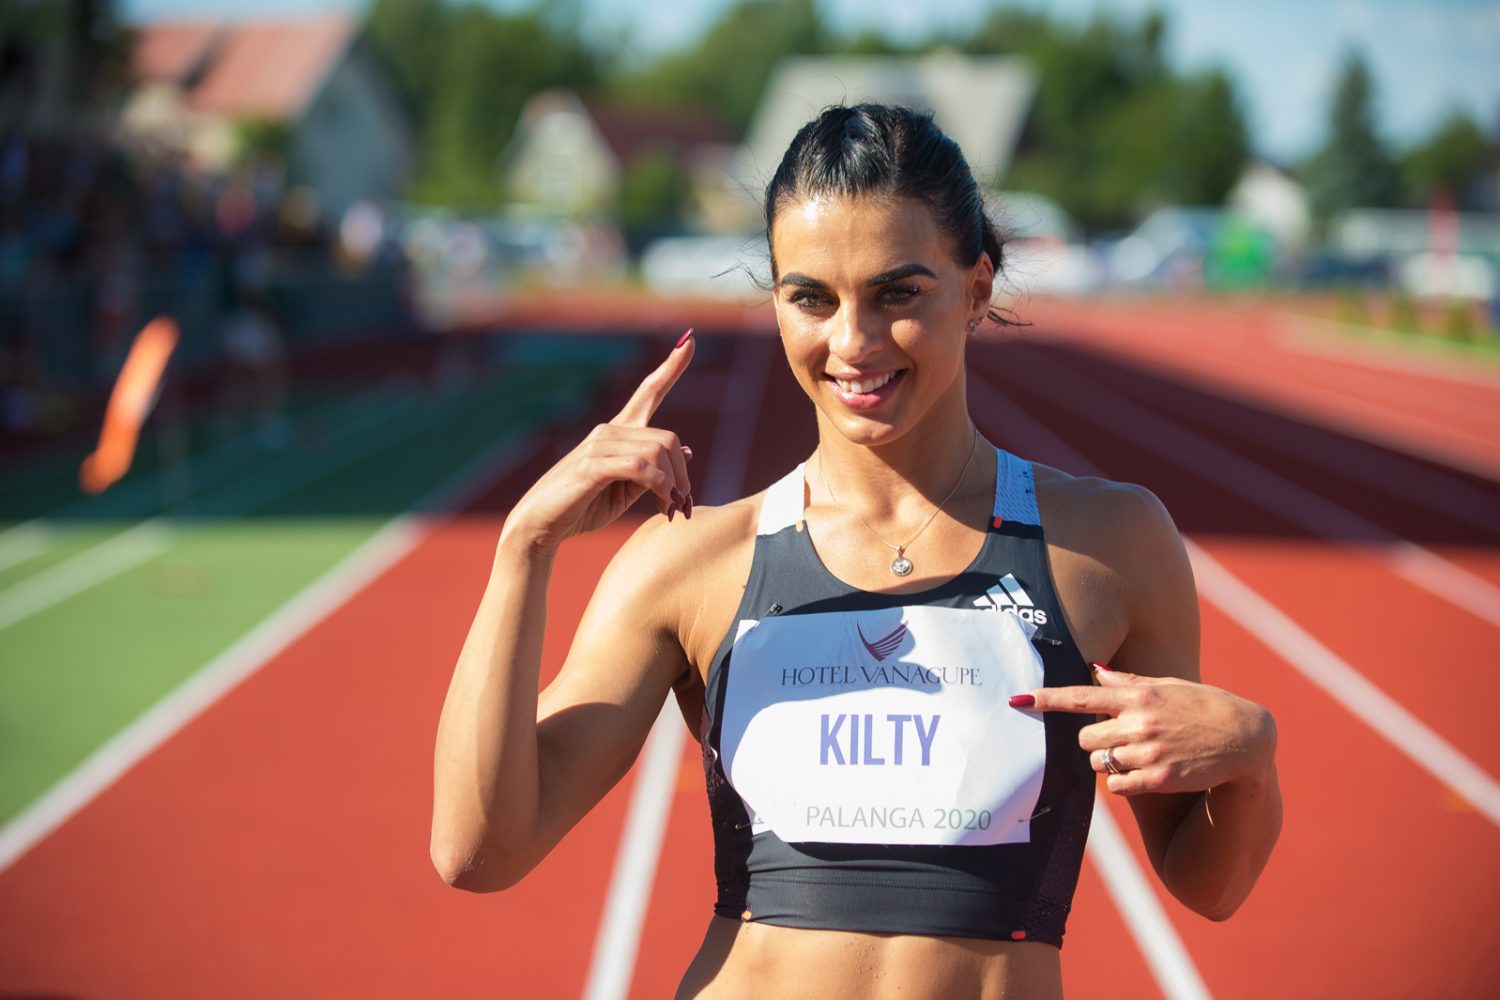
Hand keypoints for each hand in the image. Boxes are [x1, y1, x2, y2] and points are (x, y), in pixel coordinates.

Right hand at [502, 330, 695, 552]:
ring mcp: (598, 445)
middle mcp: (609, 431)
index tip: (689, 341)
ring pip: (658, 452)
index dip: (671, 367)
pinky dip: (659, 487)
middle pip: (668, 439)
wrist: (541, 525)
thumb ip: (652, 471)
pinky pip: (641, 467)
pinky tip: (661, 506)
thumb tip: (687, 451)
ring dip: (673, 485)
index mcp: (618, 432)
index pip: (648, 391)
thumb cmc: (582, 507)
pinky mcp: (592, 464)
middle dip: (683, 475)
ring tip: (670, 510)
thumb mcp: (626, 490)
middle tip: (682, 506)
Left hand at [1013, 666, 1276, 797]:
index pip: (1080, 695)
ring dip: (1110, 761)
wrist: (1246, 738)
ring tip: (1141, 754)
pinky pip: (1117, 786)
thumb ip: (1128, 682)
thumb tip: (1094, 669)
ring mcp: (1148, 752)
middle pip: (1083, 738)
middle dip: (1092, 741)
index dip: (1046, 699)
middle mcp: (1138, 722)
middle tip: (1118, 739)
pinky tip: (1146, 772)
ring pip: (1100, 762)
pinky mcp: (1158, 779)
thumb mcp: (1168, 687)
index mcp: (1137, 696)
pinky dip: (1124, 782)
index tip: (1018, 699)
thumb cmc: (1204, 707)